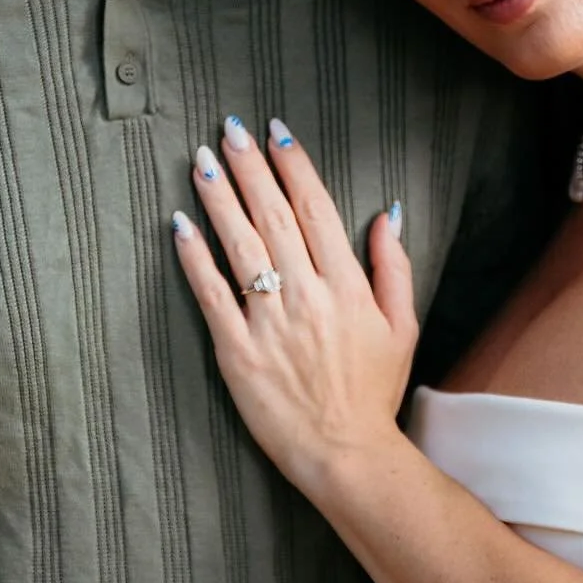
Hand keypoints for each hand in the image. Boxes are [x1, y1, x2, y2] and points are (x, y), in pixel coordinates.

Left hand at [172, 117, 415, 498]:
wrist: (345, 453)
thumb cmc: (372, 393)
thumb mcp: (402, 327)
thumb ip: (394, 267)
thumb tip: (386, 213)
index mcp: (347, 286)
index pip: (316, 209)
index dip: (294, 165)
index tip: (277, 131)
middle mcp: (307, 294)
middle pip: (273, 216)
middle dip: (250, 167)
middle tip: (230, 129)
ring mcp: (268, 322)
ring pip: (240, 245)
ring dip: (219, 197)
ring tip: (202, 160)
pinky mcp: (236, 351)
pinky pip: (210, 294)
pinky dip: (194, 256)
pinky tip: (179, 222)